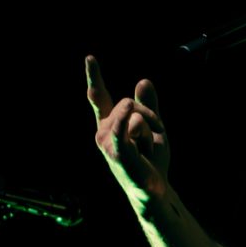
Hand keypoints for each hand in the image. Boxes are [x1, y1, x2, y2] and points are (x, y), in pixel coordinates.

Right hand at [85, 55, 170, 208]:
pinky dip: (125, 119)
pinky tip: (129, 108)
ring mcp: (107, 141)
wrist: (153, 189)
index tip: (90, 57)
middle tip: (155, 138)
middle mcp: (103, 131)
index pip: (99, 97)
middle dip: (150, 116)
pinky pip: (122, 129)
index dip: (94, 77)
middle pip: (131, 103)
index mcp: (109, 124)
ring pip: (136, 116)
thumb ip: (149, 104)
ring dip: (151, 131)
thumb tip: (143, 80)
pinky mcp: (117, 152)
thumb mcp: (154, 127)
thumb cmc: (150, 160)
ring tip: (148, 149)